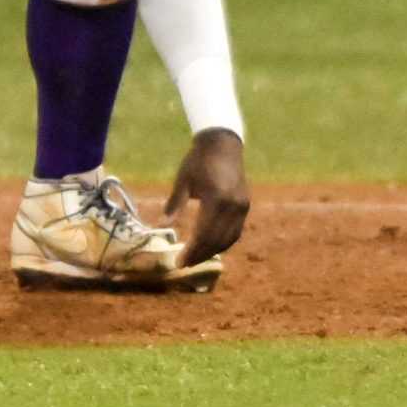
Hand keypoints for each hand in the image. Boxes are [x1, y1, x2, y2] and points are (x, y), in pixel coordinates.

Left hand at [165, 127, 248, 267]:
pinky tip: (211, 247)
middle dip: (200, 255)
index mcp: (216, 199)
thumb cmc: (198, 160)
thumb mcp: (183, 180)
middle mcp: (233, 206)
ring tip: (196, 258)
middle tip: (184, 264)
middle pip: (216, 240)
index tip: (179, 262)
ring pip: (228, 238)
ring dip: (212, 251)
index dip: (191, 251)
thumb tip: (161, 225)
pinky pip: (236, 231)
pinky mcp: (245, 205)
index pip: (203, 234)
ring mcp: (242, 206)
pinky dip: (224, 242)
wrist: (222, 142)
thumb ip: (174, 204)